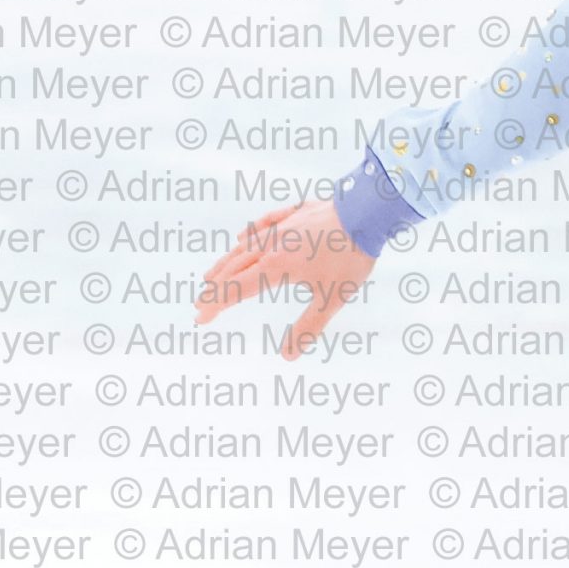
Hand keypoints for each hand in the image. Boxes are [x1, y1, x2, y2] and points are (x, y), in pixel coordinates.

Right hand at [195, 195, 375, 360]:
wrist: (367, 211)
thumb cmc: (350, 256)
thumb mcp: (332, 298)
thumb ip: (309, 327)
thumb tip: (288, 356)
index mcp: (276, 267)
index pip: (236, 290)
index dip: (216, 305)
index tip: (201, 319)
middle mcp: (272, 245)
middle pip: (234, 267)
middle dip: (216, 286)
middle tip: (201, 301)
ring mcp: (283, 226)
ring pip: (246, 245)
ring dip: (226, 262)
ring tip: (212, 274)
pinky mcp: (296, 212)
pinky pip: (264, 223)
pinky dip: (248, 234)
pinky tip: (242, 237)